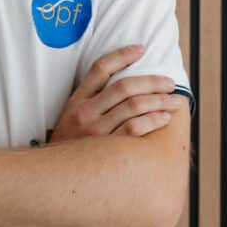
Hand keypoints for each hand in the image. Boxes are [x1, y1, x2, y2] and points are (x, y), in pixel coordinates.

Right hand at [49, 45, 182, 142]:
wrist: (51, 178)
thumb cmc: (68, 147)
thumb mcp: (70, 119)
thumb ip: (90, 102)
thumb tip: (124, 87)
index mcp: (76, 100)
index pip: (99, 68)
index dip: (121, 55)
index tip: (141, 49)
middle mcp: (85, 112)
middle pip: (123, 86)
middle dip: (151, 81)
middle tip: (170, 83)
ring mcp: (95, 130)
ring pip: (133, 106)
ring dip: (159, 101)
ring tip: (175, 101)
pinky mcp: (105, 150)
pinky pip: (133, 129)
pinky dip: (151, 121)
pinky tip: (164, 119)